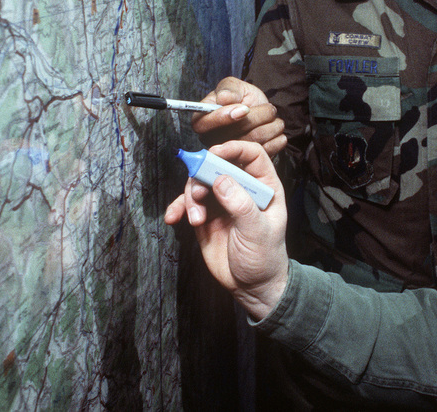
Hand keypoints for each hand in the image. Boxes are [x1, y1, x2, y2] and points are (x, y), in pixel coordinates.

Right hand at [164, 140, 289, 319]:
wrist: (251, 286)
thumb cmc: (264, 257)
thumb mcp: (257, 231)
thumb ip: (240, 205)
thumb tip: (220, 179)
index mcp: (264, 187)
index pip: (251, 155)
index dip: (234, 149)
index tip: (215, 153)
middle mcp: (242, 189)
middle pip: (218, 165)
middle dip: (203, 174)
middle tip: (197, 192)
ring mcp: (222, 201)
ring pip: (200, 182)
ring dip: (191, 196)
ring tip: (196, 219)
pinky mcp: (205, 215)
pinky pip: (187, 203)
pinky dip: (178, 207)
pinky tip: (172, 218)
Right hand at [192, 77, 286, 156]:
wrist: (260, 109)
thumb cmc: (241, 97)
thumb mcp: (233, 85)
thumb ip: (228, 88)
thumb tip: (223, 98)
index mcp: (202, 121)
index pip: (202, 125)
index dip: (223, 118)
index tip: (244, 110)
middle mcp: (212, 141)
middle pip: (232, 136)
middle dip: (257, 118)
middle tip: (268, 108)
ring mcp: (231, 154)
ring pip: (253, 143)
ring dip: (270, 126)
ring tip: (272, 116)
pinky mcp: (249, 163)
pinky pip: (266, 152)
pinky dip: (276, 137)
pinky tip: (274, 128)